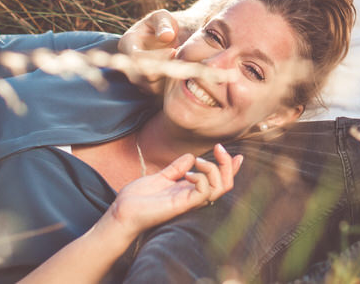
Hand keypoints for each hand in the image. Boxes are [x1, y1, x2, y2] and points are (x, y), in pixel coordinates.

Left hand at [104, 144, 243, 236]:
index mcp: (190, 190)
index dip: (231, 169)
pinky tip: (188, 174)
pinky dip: (201, 178)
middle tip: (219, 149)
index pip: (219, 181)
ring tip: (198, 161)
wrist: (122, 211)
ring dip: (214, 169)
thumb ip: (176, 168)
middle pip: (226, 185)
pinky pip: (204, 192)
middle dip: (228, 165)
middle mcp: (194, 197)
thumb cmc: (138, 198)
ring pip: (221, 188)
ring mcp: (189, 202)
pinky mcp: (183, 205)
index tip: (238, 155)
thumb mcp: (160, 177)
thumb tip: (191, 156)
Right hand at [118, 10, 187, 92]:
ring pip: (151, 87)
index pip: (137, 58)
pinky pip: (157, 92)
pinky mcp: (147, 85)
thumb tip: (166, 36)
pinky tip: (180, 72)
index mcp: (127, 43)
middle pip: (142, 76)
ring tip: (181, 65)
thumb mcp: (163, 16)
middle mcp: (128, 62)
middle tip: (180, 60)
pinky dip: (170, 84)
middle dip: (163, 69)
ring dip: (168, 78)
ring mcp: (136, 76)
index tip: (174, 50)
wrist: (171, 38)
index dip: (156, 57)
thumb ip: (163, 23)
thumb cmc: (165, 24)